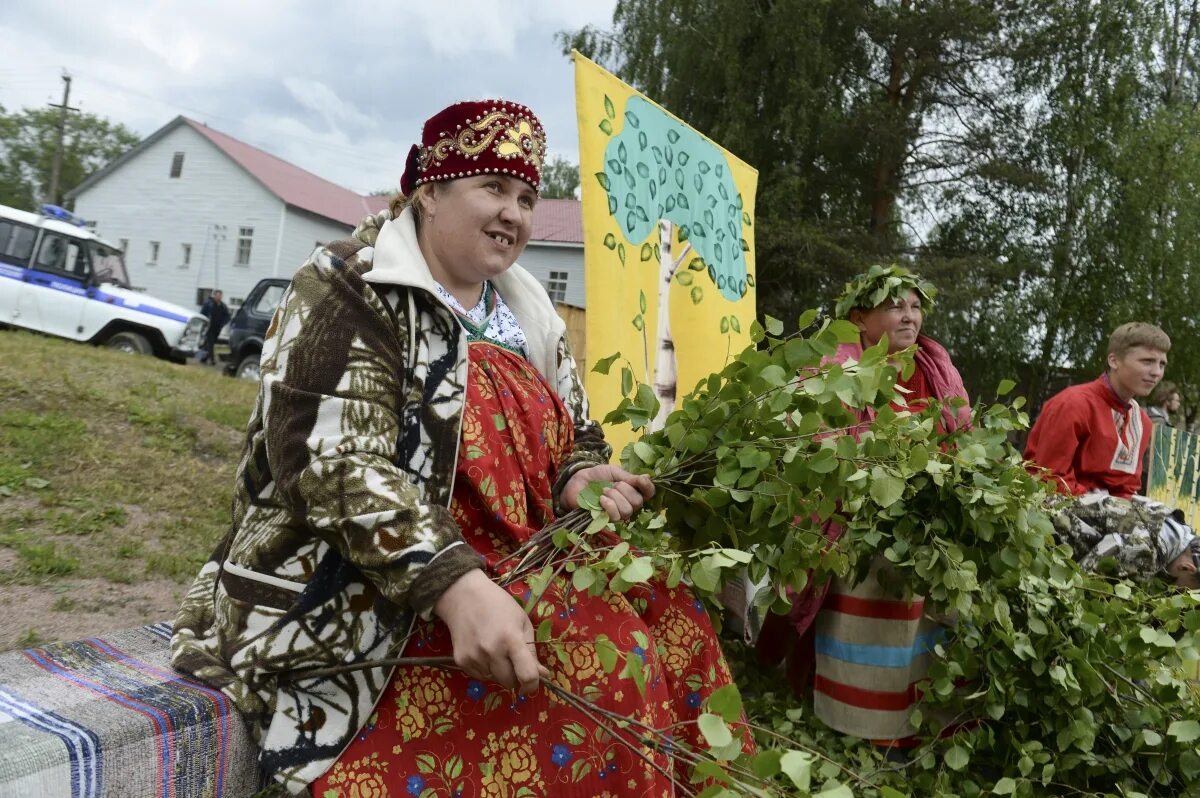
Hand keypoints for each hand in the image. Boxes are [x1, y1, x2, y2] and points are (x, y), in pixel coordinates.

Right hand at [433, 569, 547, 693]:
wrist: (463, 596)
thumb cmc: (499, 605)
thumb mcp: (522, 622)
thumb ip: (532, 651)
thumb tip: (542, 674)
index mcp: (511, 639)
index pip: (526, 675)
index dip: (533, 684)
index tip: (533, 682)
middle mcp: (492, 652)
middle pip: (509, 683)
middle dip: (515, 677)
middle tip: (513, 660)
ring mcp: (474, 657)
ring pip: (494, 680)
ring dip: (498, 671)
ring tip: (495, 649)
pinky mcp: (461, 661)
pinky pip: (479, 675)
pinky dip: (485, 668)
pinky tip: (482, 649)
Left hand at [561, 464, 654, 520]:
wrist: (578, 481)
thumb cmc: (597, 476)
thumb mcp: (614, 471)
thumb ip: (629, 477)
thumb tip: (648, 477)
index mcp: (633, 490)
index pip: (649, 493)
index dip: (648, 487)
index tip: (640, 479)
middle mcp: (629, 503)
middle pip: (638, 502)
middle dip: (624, 490)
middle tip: (612, 484)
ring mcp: (618, 513)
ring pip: (627, 510)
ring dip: (615, 497)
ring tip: (604, 491)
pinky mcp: (606, 520)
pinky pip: (616, 516)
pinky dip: (609, 505)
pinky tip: (601, 500)